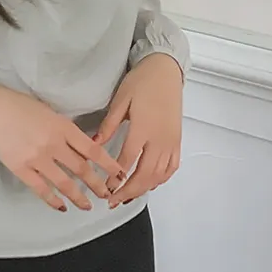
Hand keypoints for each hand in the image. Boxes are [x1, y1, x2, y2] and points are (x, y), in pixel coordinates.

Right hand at [0, 80, 126, 211]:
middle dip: (97, 185)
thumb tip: (82, 149)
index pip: (93, 150)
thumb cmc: (19, 105)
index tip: (118, 174)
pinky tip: (61, 207)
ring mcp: (36, 158)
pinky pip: (41, 189)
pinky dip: (53, 200)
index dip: (108, 165)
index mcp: (63, 127)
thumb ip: (66, 130)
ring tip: (87, 206)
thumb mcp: (50, 112)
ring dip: (79, 197)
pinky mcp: (20, 168)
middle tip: (106, 194)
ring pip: (64, 183)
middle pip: (82, 170)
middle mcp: (53, 144)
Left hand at [94, 54, 183, 207]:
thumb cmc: (141, 83)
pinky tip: (150, 184)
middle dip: (129, 191)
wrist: (165, 71)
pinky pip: (172, 167)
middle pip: (145, 174)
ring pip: (159, 175)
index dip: (116, 178)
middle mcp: (160, 140)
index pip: (128, 161)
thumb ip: (108, 126)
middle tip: (113, 200)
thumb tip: (94, 145)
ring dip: (144, 189)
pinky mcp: (177, 140)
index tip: (105, 188)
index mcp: (143, 129)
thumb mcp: (120, 101)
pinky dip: (161, 179)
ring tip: (128, 197)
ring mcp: (171, 142)